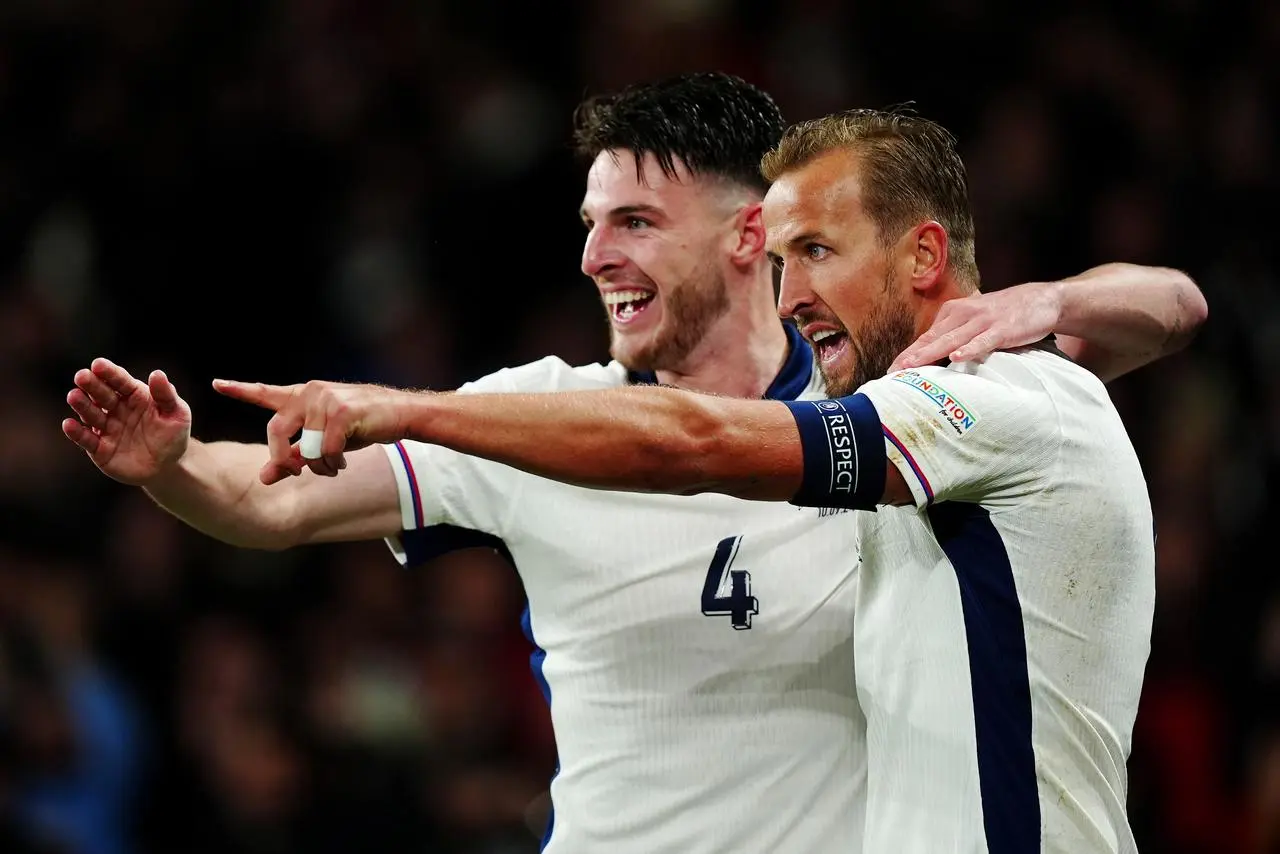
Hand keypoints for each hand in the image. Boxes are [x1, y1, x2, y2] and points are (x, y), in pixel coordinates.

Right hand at [62, 358, 192, 484]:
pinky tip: (68, 424)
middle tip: (81, 376)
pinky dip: (76, 433)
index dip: (109, 373)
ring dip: (82, 405)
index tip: (98, 364)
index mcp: (135, 396)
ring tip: (73, 396)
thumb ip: (166, 395)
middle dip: (91, 385)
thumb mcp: (177, 414)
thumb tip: (157, 373)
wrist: (168, 466)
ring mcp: (106, 428)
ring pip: (91, 414)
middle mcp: (116, 409)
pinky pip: (86, 440)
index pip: (121, 381)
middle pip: (102, 395)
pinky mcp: (99, 449)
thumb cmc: (173, 435)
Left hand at [212, 378, 406, 483]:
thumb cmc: (361, 426)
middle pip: (276, 430)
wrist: (401, 414)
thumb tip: (263, 479)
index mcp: (302, 396)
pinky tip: (342, 463)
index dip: (240, 390)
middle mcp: (310, 393)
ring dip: (318, 466)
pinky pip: (326, 448)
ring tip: (332, 467)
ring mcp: (325, 399)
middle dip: (282, 459)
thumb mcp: (322, 443)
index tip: (217, 384)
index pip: (265, 392)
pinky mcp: (342, 410)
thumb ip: (293, 456)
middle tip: (294, 473)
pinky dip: (332, 462)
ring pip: (306, 446)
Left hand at [888, 281, 1063, 372]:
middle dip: (912, 356)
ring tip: (913, 365)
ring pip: (952, 340)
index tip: (891, 370)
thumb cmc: (1003, 314)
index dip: (909, 354)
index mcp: (953, 312)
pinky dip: (970, 349)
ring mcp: (983, 321)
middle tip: (893, 372)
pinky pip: (983, 341)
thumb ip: (955, 335)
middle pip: (933, 338)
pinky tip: (957, 357)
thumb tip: (934, 357)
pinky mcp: (1002, 329)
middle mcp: (964, 314)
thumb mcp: (974, 320)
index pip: (927, 336)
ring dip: (931, 353)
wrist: (1041, 300)